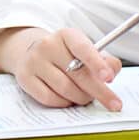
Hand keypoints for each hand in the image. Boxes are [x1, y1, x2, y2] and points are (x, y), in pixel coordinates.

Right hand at [0, 26, 122, 108]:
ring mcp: (34, 61)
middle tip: (114, 104)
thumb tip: (112, 71)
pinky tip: (68, 100)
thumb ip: (105, 60)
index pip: (84, 48)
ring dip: (81, 98)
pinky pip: (50, 98)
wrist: (33, 55)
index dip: (97, 64)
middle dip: (99, 91)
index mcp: (67, 35)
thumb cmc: (66, 56)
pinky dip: (64, 103)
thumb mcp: (86, 52)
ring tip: (86, 98)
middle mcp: (48, 45)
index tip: (109, 78)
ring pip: (65, 89)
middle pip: (78, 74)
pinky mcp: (25, 78)